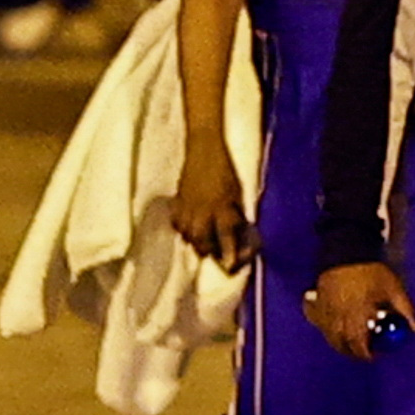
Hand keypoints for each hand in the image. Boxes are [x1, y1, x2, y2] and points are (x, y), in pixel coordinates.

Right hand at [174, 144, 251, 273]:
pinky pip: (177, 222)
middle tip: (212, 253)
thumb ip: (235, 212)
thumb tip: (237, 230)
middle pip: (202, 240)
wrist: (203, 148)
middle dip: (207, 250)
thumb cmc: (225, 169)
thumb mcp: (237, 191)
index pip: (226, 235)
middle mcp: (204, 210)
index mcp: (222, 206)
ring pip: (188, 234)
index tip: (230, 265)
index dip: (229, 252)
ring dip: (195, 241)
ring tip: (200, 243)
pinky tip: (187, 228)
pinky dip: (182, 229)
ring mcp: (188, 206)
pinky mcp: (178, 201)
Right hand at [303, 262, 414, 357]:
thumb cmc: (372, 271)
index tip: (374, 355)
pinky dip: (323, 326)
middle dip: (352, 352)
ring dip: (338, 343)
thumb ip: (405, 310)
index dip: (366, 353)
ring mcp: (325, 308)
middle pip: (341, 343)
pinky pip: (316, 320)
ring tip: (350, 342)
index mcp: (358, 313)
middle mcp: (338, 314)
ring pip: (328, 335)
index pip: (358, 342)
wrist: (348, 250)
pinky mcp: (316, 301)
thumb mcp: (393, 289)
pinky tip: (331, 325)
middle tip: (362, 352)